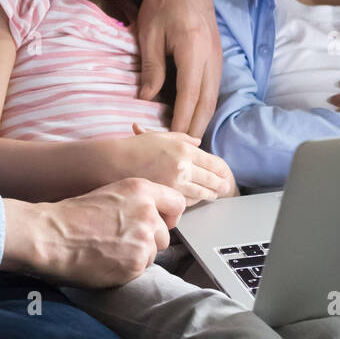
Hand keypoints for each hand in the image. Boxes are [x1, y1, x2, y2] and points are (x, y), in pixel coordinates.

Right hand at [0, 178, 185, 287]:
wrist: (51, 235)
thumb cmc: (73, 215)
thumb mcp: (111, 194)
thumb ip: (137, 202)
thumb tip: (155, 217)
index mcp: (141, 190)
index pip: (176, 203)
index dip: (168, 216)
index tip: (161, 223)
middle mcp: (147, 212)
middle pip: (164, 234)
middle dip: (148, 240)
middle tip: (121, 241)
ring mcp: (143, 238)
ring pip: (153, 253)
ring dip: (137, 255)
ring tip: (110, 251)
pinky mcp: (136, 263)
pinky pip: (141, 269)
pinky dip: (127, 269)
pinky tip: (107, 261)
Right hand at [109, 123, 232, 204]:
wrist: (114, 163)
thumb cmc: (136, 147)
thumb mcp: (162, 136)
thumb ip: (183, 139)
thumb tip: (198, 143)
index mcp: (184, 150)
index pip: (212, 163)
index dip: (221, 171)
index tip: (225, 174)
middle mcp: (182, 167)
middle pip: (210, 180)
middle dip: (219, 185)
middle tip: (225, 188)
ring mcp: (174, 184)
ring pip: (200, 193)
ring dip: (209, 195)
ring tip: (213, 195)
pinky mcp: (165, 197)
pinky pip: (186, 202)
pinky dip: (193, 201)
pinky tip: (195, 199)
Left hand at [137, 0, 222, 137]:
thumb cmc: (162, 4)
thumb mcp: (149, 33)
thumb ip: (151, 66)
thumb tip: (146, 98)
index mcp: (193, 48)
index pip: (189, 94)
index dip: (182, 120)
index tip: (173, 141)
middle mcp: (211, 56)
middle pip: (206, 101)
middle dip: (196, 127)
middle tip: (184, 151)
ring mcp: (218, 56)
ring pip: (213, 96)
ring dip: (202, 119)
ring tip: (189, 141)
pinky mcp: (217, 56)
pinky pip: (213, 87)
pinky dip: (205, 105)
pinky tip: (195, 117)